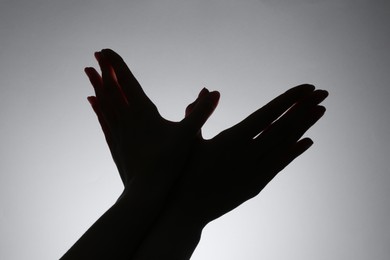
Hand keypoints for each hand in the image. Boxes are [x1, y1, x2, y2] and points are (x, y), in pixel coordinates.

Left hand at [85, 49, 219, 193]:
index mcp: (143, 112)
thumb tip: (215, 92)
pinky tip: (92, 101)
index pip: (127, 81)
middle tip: (96, 54)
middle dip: (105, 69)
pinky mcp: (115, 143)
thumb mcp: (188, 135)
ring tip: (88, 71)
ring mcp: (118, 131)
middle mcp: (126, 118)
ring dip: (97, 84)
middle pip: (113, 88)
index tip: (105, 50)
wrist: (146, 192)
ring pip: (104, 102)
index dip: (117, 64)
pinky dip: (97, 107)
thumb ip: (201, 112)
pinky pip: (103, 119)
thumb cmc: (168, 163)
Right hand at [171, 85, 327, 223]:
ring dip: (304, 127)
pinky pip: (279, 166)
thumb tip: (208, 89)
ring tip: (321, 111)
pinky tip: (308, 141)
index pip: (267, 113)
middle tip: (323, 94)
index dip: (289, 99)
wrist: (184, 210)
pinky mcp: (255, 186)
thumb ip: (198, 112)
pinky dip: (294, 152)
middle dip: (304, 108)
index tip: (307, 88)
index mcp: (231, 139)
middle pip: (282, 127)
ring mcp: (254, 172)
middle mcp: (247, 154)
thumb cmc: (181, 171)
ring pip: (285, 145)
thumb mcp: (186, 139)